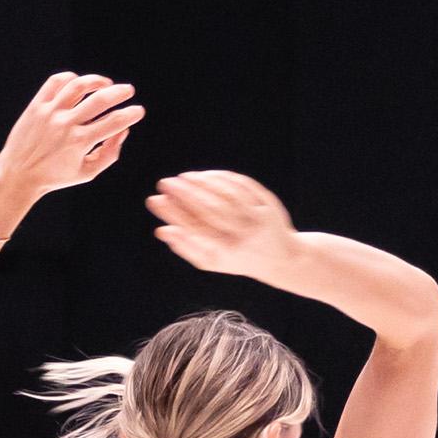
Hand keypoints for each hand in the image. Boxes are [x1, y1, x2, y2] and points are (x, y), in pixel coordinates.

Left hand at [0, 71, 144, 202]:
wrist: (18, 175)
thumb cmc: (55, 177)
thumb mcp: (87, 172)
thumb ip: (110, 153)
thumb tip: (124, 130)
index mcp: (80, 142)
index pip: (114, 122)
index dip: (131, 114)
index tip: (139, 111)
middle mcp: (65, 124)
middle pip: (100, 100)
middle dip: (120, 93)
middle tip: (128, 91)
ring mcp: (49, 113)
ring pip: (78, 85)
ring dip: (97, 80)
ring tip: (106, 84)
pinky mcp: (36, 105)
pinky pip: (55, 82)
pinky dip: (71, 78)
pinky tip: (80, 83)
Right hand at [143, 168, 303, 285]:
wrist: (282, 258)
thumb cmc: (238, 258)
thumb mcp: (212, 262)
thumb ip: (187, 248)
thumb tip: (161, 231)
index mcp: (228, 251)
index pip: (195, 229)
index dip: (173, 213)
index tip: (155, 200)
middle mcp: (244, 234)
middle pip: (211, 209)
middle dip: (185, 194)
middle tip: (165, 183)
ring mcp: (258, 218)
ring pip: (226, 194)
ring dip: (202, 182)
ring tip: (183, 177)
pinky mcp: (268, 204)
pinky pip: (242, 185)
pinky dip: (221, 178)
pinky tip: (205, 175)